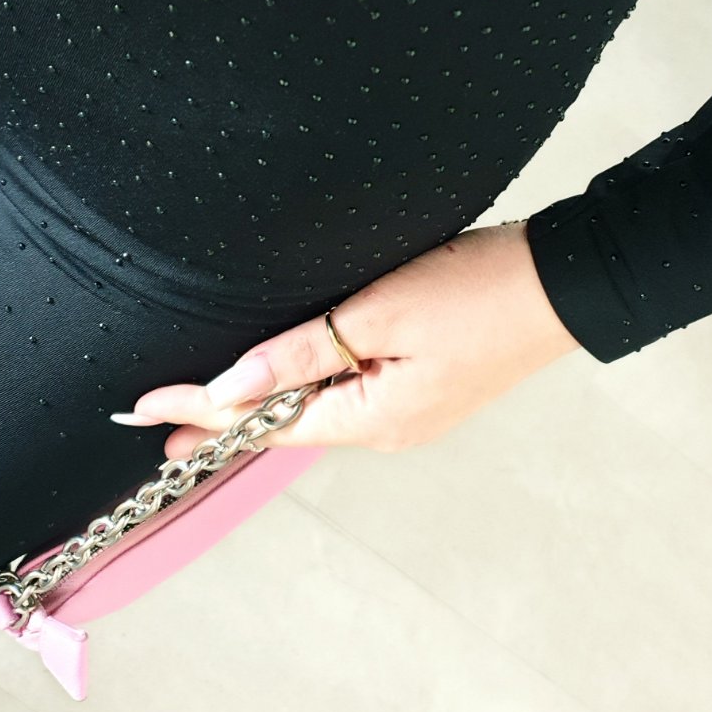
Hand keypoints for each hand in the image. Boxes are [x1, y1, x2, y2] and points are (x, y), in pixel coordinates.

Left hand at [111, 220, 580, 456]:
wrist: (565, 282)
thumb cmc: (476, 292)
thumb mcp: (377, 315)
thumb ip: (298, 353)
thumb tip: (227, 393)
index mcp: (375, 419)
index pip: (266, 422)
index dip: (201, 413)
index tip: (146, 413)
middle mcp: (390, 429)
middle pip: (292, 426)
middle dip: (227, 420)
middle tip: (163, 424)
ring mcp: (413, 413)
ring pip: (322, 409)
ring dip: (268, 404)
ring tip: (213, 405)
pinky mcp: (429, 389)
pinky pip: (352, 394)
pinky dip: (309, 387)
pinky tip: (290, 379)